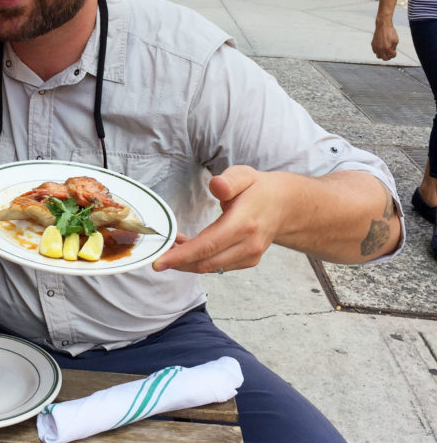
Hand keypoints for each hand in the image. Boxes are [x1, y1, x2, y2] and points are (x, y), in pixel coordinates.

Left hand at [153, 165, 280, 273]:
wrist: (285, 205)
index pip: (208, 246)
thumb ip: (229, 180)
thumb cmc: (258, 189)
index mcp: (244, 223)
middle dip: (178, 261)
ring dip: (187, 261)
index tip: (158, 262)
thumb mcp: (244, 175)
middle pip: (205, 262)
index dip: (181, 256)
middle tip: (157, 252)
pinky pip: (218, 266)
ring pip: (210, 267)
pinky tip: (188, 248)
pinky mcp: (247, 261)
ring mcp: (249, 256)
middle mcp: (248, 244)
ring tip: (171, 245)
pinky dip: (200, 261)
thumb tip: (216, 185)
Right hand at [371, 21, 398, 61]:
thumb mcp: (396, 40)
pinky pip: (375, 51)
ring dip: (382, 55)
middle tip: (390, 55)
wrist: (383, 26)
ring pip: (378, 56)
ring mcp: (376, 47)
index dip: (394, 54)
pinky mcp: (373, 44)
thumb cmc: (390, 32)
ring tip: (385, 52)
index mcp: (387, 48)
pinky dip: (378, 51)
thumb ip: (394, 48)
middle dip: (388, 57)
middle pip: (385, 58)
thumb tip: (392, 52)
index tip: (394, 52)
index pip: (392, 56)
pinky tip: (381, 48)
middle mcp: (381, 49)